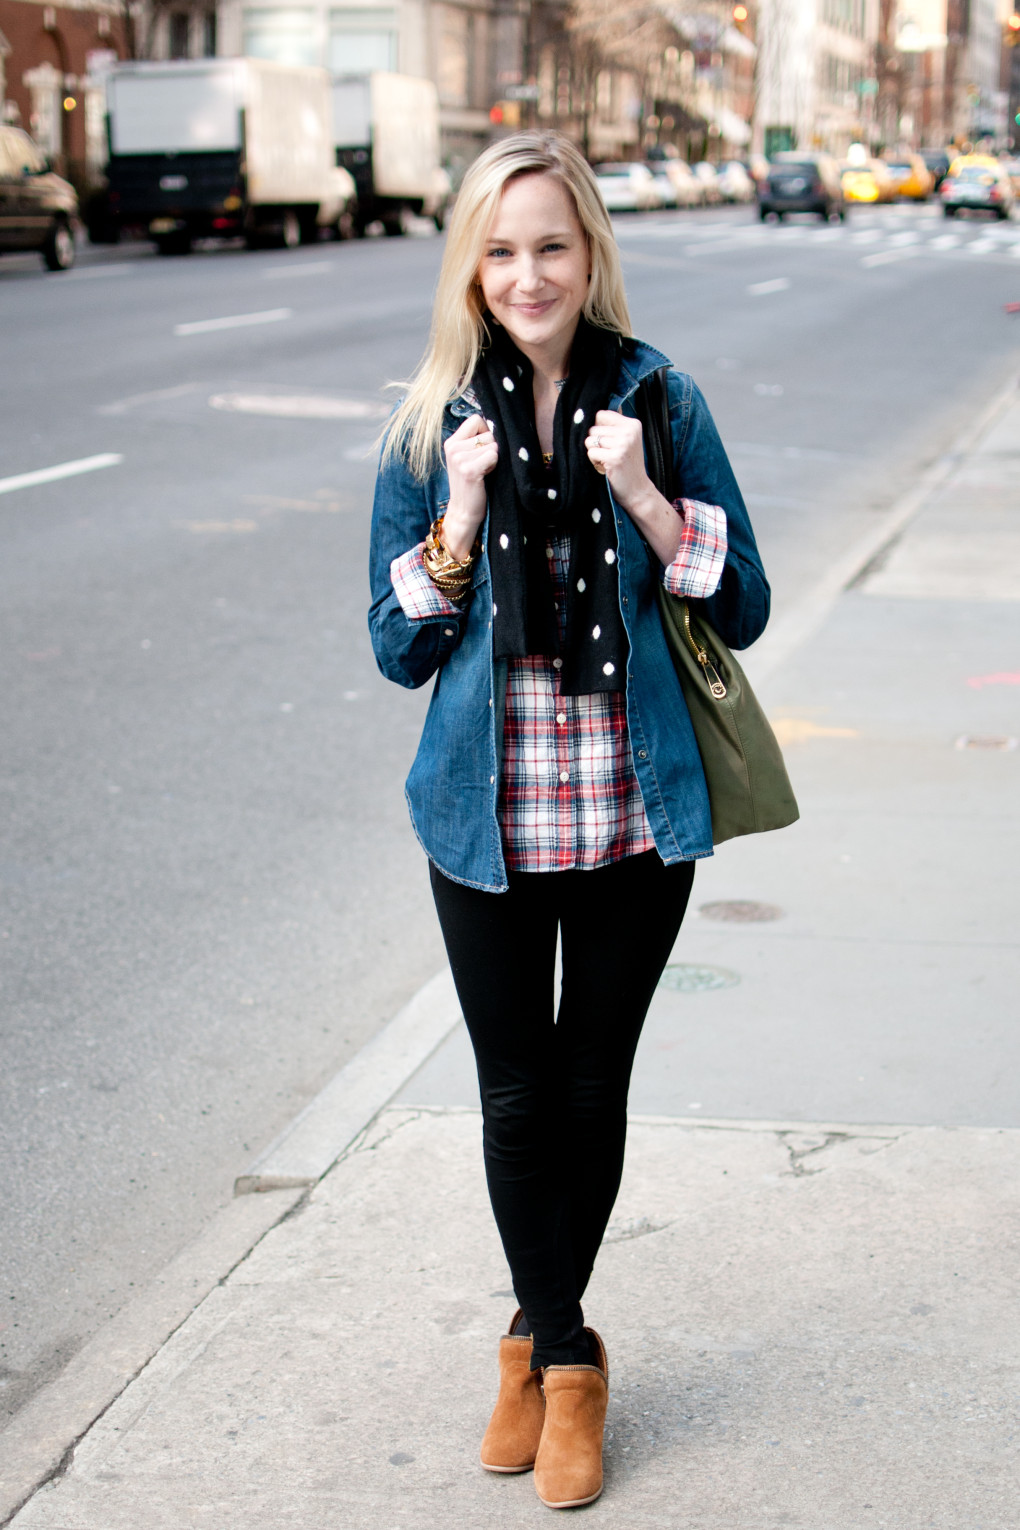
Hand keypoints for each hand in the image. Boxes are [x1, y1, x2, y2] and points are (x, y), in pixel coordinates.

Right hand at [443, 414, 497, 558]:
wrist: (464, 511)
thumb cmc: (472, 483)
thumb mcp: (468, 457)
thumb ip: (477, 439)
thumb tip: (499, 422)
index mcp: (451, 442)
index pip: (476, 419)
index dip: (486, 432)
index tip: (482, 450)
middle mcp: (452, 447)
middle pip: (488, 432)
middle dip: (491, 448)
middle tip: (482, 466)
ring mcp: (458, 458)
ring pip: (493, 445)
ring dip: (494, 459)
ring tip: (484, 472)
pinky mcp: (469, 470)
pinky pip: (493, 456)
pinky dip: (494, 466)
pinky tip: (485, 476)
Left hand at [584, 410, 653, 512]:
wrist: (637, 489)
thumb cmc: (627, 464)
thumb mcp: (625, 440)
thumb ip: (611, 427)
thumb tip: (583, 416)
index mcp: (633, 424)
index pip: (601, 414)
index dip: (597, 427)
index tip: (606, 440)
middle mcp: (629, 431)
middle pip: (593, 428)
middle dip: (595, 442)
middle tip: (609, 454)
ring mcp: (623, 444)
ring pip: (589, 440)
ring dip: (594, 452)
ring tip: (607, 460)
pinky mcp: (615, 457)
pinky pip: (590, 452)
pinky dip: (594, 461)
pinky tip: (605, 466)